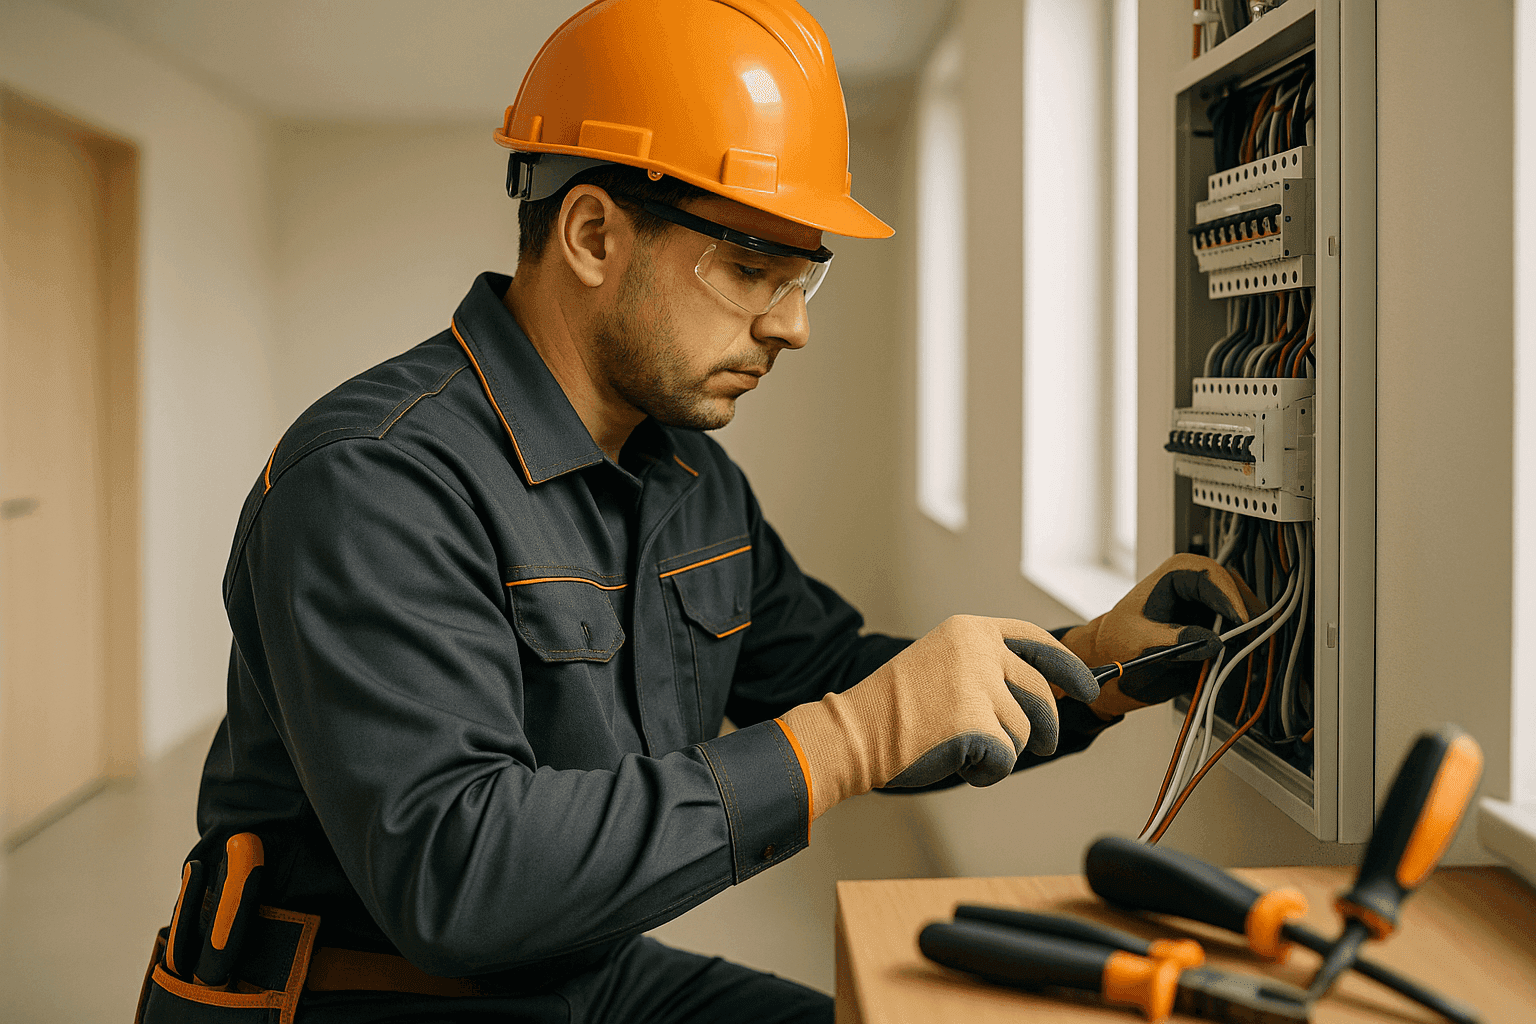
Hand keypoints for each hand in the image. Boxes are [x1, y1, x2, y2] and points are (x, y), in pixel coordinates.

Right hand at [776, 615, 1097, 820]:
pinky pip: (1004, 758)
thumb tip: (1048, 695)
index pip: (1036, 640)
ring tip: (964, 751)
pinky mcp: (974, 723)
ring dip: (1002, 751)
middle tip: (1042, 745)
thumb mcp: (945, 667)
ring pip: (1023, 731)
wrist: (854, 732)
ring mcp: (976, 685)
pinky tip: (958, 764)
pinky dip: (987, 771)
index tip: (1089, 688)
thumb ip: (989, 670)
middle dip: (1046, 726)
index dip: (1068, 667)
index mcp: (970, 630)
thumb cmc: (896, 709)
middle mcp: (977, 650)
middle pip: (1041, 693)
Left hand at [1061, 554, 1261, 718]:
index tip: (1240, 622)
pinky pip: (1239, 633)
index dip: (1230, 597)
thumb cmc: (1117, 643)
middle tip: (1250, 642)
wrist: (1113, 664)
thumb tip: (1213, 643)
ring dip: (1248, 632)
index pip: (1212, 576)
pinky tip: (1240, 661)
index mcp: (1175, 575)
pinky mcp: (1216, 628)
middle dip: (1245, 616)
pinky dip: (1243, 646)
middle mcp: (1197, 587)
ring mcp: (1209, 607)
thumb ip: (1175, 640)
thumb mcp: (1140, 642)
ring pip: (1243, 612)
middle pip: (1236, 591)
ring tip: (1244, 655)